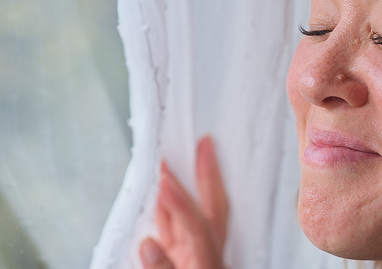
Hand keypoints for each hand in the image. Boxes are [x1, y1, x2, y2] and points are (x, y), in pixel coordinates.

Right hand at [140, 136, 227, 268]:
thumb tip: (148, 245)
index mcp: (210, 266)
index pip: (199, 228)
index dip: (180, 204)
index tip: (164, 183)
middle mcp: (210, 259)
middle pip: (214, 210)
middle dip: (209, 175)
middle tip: (205, 144)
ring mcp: (201, 260)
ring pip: (196, 217)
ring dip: (182, 189)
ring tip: (169, 164)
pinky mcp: (190, 263)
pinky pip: (180, 233)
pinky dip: (169, 213)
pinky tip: (160, 197)